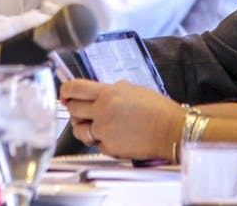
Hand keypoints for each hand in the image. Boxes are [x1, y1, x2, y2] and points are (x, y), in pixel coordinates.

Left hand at [60, 79, 183, 160]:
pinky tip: (111, 135)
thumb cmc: (158, 109)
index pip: (75, 88)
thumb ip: (111, 90)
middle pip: (73, 109)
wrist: (172, 130)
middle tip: (78, 109)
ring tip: (94, 125)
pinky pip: (95, 144)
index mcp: (109, 93)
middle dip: (73, 108)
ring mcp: (104, 130)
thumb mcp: (132, 89)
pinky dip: (100, 141)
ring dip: (83, 127)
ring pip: (79, 130)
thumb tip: (97, 92)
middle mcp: (103, 111)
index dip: (65, 90)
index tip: (64, 93)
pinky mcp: (109, 147)